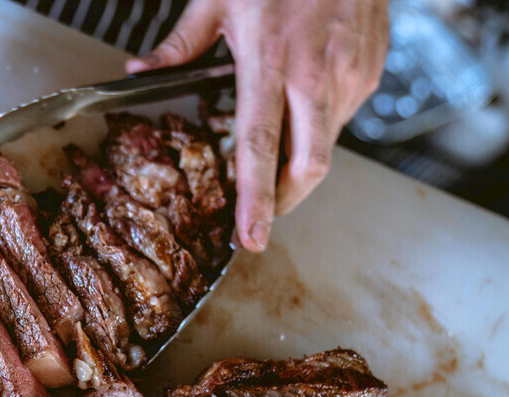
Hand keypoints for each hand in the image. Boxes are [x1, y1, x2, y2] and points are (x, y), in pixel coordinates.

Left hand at [126, 0, 388, 251]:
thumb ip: (180, 44)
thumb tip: (140, 70)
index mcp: (270, 59)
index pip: (259, 145)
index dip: (255, 199)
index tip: (250, 235)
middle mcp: (316, 73)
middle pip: (308, 165)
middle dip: (284, 202)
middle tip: (259, 219)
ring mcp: (351, 72)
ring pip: (326, 145)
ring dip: (298, 162)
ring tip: (272, 149)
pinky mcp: (371, 68)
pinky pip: (343, 117)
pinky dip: (318, 128)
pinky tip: (299, 108)